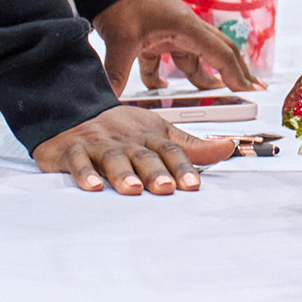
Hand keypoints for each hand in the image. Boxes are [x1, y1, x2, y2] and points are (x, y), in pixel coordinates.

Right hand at [32, 103, 234, 194]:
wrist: (75, 112)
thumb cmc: (123, 129)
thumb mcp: (159, 133)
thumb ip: (193, 146)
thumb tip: (229, 147)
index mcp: (150, 135)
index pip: (171, 150)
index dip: (183, 166)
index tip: (193, 185)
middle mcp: (127, 139)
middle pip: (144, 156)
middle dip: (156, 172)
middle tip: (167, 188)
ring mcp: (100, 143)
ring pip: (113, 158)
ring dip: (123, 173)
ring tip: (132, 189)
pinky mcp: (72, 150)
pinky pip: (78, 162)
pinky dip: (85, 174)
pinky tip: (92, 187)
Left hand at [94, 0, 264, 94]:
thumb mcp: (121, 38)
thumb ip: (117, 72)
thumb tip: (112, 99)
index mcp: (187, 28)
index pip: (221, 54)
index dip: (237, 75)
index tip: (250, 92)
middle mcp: (186, 30)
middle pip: (219, 54)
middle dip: (235, 73)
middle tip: (252, 90)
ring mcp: (172, 33)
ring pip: (194, 60)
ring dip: (202, 79)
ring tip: (213, 98)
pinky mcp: (156, 36)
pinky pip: (166, 61)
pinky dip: (164, 78)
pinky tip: (160, 91)